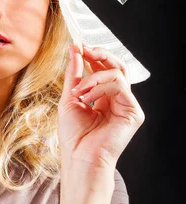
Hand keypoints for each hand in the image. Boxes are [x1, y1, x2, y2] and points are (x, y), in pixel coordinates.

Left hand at [58, 43, 145, 168]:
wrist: (79, 157)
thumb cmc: (74, 136)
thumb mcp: (70, 98)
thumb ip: (74, 74)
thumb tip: (75, 48)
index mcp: (104, 97)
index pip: (104, 69)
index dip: (93, 55)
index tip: (79, 46)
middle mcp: (118, 100)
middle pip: (117, 66)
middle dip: (100, 55)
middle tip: (85, 50)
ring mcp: (127, 105)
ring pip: (118, 73)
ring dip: (94, 76)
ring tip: (80, 90)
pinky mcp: (133, 112)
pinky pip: (120, 86)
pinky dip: (101, 87)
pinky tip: (88, 98)